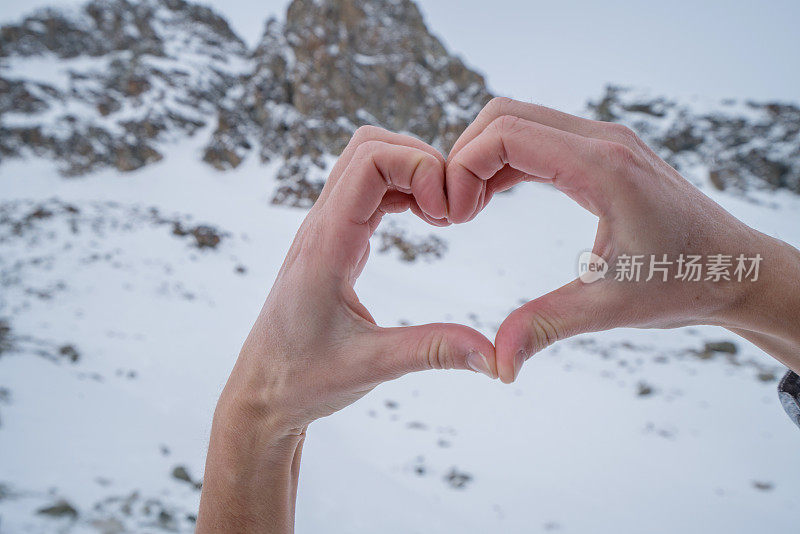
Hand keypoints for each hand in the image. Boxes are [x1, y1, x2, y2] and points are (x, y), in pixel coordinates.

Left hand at [197, 127, 496, 532]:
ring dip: (411, 171)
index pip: (370, 162)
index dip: (420, 168)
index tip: (448, 216)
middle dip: (420, 160)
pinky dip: (402, 189)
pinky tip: (426, 220)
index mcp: (326, 245)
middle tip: (452, 209)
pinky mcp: (332, 240)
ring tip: (443, 215)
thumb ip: (434, 352)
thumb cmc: (302, 380)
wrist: (260, 393)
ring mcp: (324, 229)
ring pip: (366, 161)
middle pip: (368, 146)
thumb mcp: (372, 366)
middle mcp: (320, 226)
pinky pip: (367, 189)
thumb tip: (496, 357)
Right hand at [447, 97, 799, 382]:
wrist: (736, 268)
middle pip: (504, 116)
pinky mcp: (602, 153)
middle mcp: (601, 140)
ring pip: (518, 122)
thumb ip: (545, 326)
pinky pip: (538, 140)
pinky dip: (504, 163)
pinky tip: (489, 201)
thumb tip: (497, 363)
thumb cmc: (684, 283)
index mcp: (602, 167)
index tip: (454, 217)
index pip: (507, 134)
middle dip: (464, 157)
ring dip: (482, 158)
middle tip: (452, 213)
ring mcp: (603, 142)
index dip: (463, 168)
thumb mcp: (609, 308)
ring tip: (465, 210)